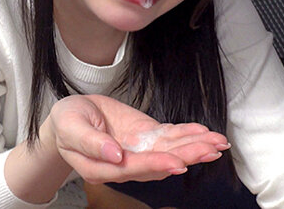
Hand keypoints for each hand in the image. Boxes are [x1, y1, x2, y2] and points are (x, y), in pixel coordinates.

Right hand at [44, 94, 229, 183]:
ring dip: (195, 147)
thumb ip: (90, 142)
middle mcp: (125, 163)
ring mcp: (138, 150)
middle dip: (187, 156)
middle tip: (210, 151)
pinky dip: (188, 133)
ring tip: (217, 143)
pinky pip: (169, 136)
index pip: (132, 168)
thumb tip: (114, 155)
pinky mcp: (146, 136)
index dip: (155, 165)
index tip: (176, 162)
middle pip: (159, 162)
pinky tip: (205, 132)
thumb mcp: (70, 127)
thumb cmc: (66, 122)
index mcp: (102, 167)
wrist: (71, 114)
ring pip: (170, 150)